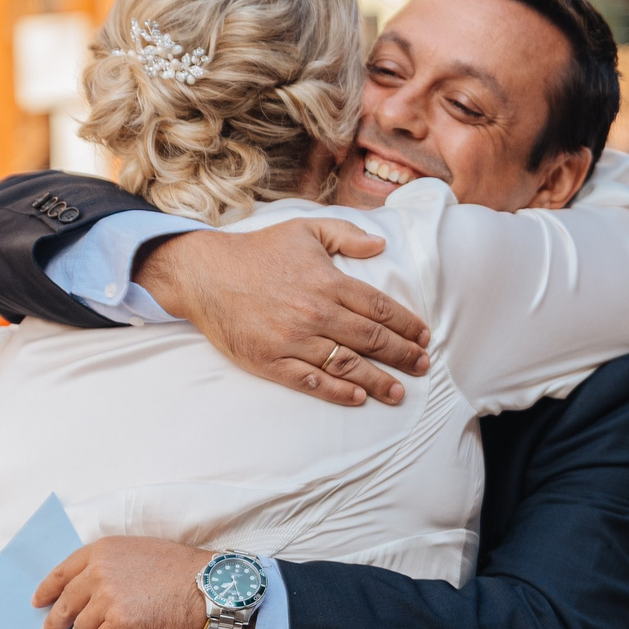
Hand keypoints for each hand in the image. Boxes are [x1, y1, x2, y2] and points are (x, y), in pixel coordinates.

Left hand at [34, 536, 212, 628]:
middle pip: (66, 604)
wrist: (212, 589)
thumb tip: (99, 588)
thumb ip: (115, 564)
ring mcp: (108, 601)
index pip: (63, 572)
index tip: (38, 603)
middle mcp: (100, 573)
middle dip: (54, 624)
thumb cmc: (186, 573)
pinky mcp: (119, 627)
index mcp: (104, 552)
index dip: (47, 590)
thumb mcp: (143, 553)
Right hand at [138, 219, 430, 405]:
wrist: (204, 274)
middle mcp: (316, 313)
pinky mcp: (271, 360)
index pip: (380, 308)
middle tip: (422, 366)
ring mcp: (294, 339)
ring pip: (347, 365)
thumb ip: (345, 235)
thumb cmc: (257, 251)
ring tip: (399, 392)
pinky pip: (310, 381)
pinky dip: (337, 392)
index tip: (424, 337)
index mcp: (328, 282)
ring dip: (378, 380)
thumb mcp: (304, 230)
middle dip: (403, 355)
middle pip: (372, 339)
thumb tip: (381, 244)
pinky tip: (358, 398)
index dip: (407, 325)